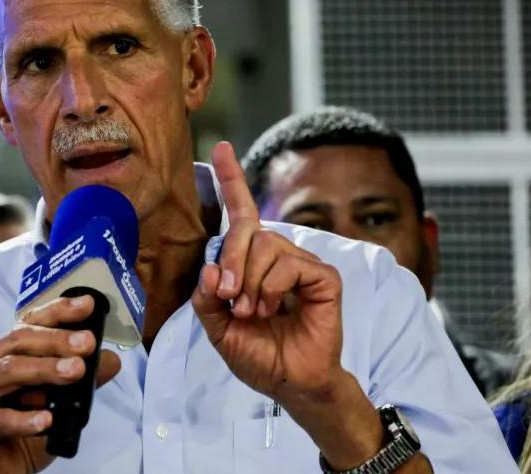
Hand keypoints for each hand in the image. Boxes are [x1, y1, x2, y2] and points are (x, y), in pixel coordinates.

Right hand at [0, 295, 121, 473]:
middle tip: (87, 343)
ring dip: (45, 369)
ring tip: (75, 371)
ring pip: (8, 371)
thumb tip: (110, 360)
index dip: (58, 311)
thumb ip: (81, 380)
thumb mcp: (58, 402)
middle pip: (18, 342)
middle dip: (56, 340)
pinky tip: (47, 420)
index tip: (87, 305)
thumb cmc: (21, 431)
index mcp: (0, 353)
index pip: (29, 323)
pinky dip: (25, 419)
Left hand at [191, 141, 346, 404]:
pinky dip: (272, 287)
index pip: (241, 213)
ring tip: (253, 311)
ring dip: (251, 282)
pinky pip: (290, 263)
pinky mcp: (323, 276)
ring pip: (267, 245)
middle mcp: (276, 255)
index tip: (220, 148)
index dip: (231, 179)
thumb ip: (208, 297)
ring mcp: (301, 262)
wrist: (288, 382)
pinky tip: (274, 308)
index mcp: (250, 261)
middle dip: (232, 260)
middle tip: (229, 296)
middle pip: (248, 230)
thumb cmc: (257, 353)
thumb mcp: (217, 327)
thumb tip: (212, 267)